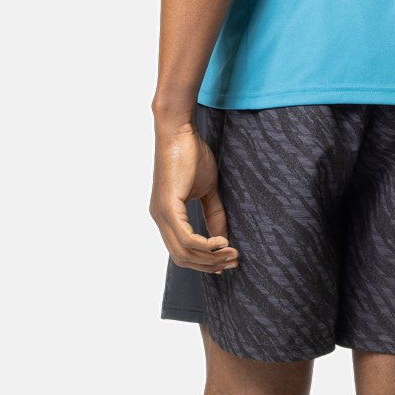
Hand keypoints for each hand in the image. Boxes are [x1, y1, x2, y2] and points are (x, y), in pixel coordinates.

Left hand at [149, 123, 239, 273]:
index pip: (182, 251)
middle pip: (182, 258)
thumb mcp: (207, 189)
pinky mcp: (167, 206)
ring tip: (231, 253)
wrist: (179, 130)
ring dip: (210, 258)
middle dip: (209, 264)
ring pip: (184, 252)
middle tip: (233, 261)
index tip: (227, 261)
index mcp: (167, 216)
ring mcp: (161, 214)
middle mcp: (160, 218)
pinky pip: (186, 238)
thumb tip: (223, 239)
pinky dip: (205, 246)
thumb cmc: (191, 153)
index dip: (205, 261)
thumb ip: (213, 214)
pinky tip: (221, 242)